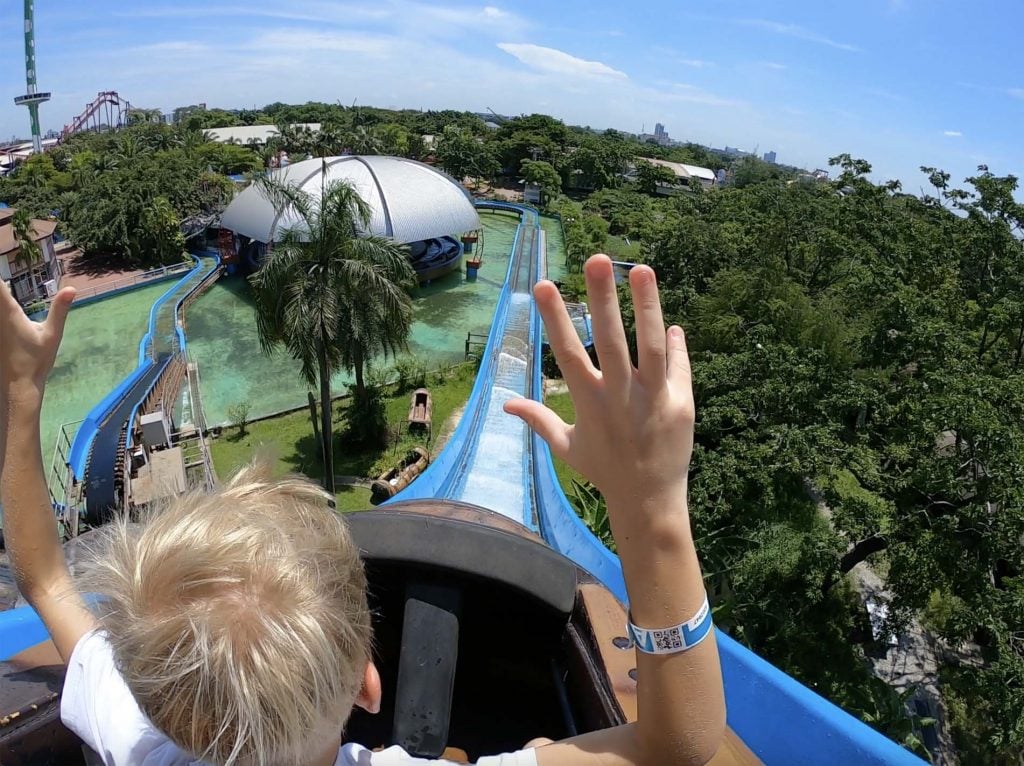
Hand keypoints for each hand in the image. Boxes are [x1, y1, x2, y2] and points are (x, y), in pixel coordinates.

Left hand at [0, 281, 74, 403]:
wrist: (18, 384)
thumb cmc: (36, 360)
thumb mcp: (52, 334)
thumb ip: (60, 310)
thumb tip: (71, 288)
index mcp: (8, 312)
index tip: (3, 252)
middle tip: (5, 271)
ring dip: (0, 294)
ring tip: (6, 290)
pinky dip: (0, 305)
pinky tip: (6, 306)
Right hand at [505, 254, 693, 518]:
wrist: (649, 501)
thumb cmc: (604, 471)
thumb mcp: (566, 448)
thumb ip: (538, 420)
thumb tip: (505, 404)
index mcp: (588, 403)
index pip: (566, 353)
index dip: (554, 318)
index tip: (543, 284)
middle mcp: (619, 397)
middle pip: (610, 340)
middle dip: (602, 299)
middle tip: (597, 259)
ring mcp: (653, 399)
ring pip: (650, 346)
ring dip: (647, 306)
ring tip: (641, 269)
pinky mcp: (681, 405)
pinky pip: (678, 366)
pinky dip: (675, 344)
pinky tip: (671, 322)